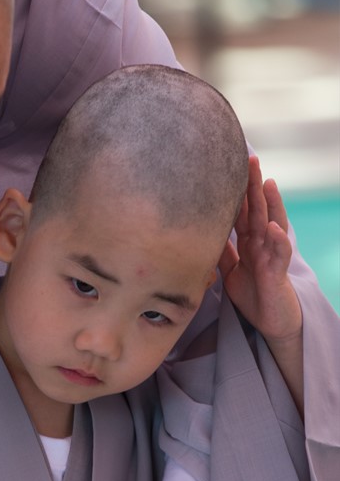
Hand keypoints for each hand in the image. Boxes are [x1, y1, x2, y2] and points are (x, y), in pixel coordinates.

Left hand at [218, 155, 301, 342]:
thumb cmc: (252, 293)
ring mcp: (271, 256)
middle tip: (250, 158)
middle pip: (258, 210)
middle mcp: (261, 244)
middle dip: (254, 185)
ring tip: (267, 182)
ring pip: (272, 225)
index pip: (243, 210)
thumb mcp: (230, 270)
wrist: (270, 322)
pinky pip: (279, 255)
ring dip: (271, 204)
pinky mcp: (277, 273)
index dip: (237, 190)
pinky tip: (274, 228)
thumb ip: (221, 251)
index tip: (227, 166)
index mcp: (249, 242)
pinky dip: (278, 241)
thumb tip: (202, 234)